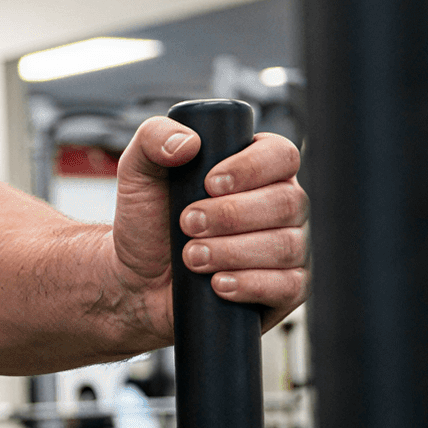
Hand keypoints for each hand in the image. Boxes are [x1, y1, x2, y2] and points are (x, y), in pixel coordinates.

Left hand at [109, 116, 307, 336]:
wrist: (137, 280)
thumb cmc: (147, 222)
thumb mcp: (137, 172)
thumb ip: (153, 138)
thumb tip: (188, 142)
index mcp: (258, 169)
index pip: (281, 155)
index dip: (251, 168)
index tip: (209, 183)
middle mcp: (282, 205)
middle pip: (287, 202)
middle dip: (232, 215)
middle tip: (187, 224)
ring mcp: (290, 247)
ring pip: (286, 245)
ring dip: (232, 252)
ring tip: (191, 256)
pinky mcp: (286, 289)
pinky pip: (289, 286)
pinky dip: (250, 284)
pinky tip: (219, 283)